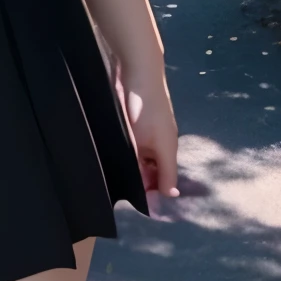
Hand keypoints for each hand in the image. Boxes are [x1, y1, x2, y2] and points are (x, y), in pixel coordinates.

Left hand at [122, 66, 179, 200]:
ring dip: (127, 170)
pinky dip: (120, 156)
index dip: (152, 194)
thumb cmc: (148, 110)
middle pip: (147, 173)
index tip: (137, 208)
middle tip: (120, 197)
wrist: (136, 72)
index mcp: (166, 150)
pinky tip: (108, 162)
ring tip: (112, 182)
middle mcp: (154, 145)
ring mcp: (140, 135)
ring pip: (134, 161)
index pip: (161, 181)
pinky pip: (125, 148)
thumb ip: (165, 170)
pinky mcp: (126, 126)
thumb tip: (172, 195)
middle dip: (138, 184)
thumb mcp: (159, 144)